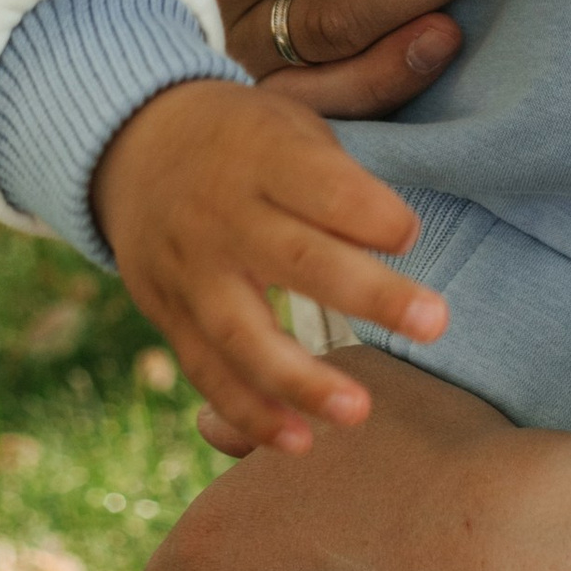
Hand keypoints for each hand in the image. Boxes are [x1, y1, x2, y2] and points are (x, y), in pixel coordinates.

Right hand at [93, 81, 447, 456]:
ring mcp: (191, 269)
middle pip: (297, 259)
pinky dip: (248, 413)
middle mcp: (222, 214)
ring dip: (301, 379)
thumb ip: (338, 182)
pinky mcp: (169, 314)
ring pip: (243, 332)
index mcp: (262, 155)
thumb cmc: (246, 140)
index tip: (410, 234)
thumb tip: (398, 244)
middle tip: (435, 323)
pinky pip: (207, 371)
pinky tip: (298, 443)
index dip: (369, 212)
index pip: (322, 185)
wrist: (135, 146)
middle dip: (368, 294)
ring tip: (359, 412)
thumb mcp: (290, 128)